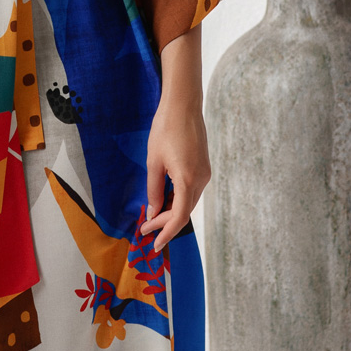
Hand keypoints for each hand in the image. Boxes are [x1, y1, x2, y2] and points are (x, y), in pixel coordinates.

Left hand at [140, 25, 209, 254]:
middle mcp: (201, 180)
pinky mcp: (204, 167)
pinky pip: (191, 191)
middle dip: (165, 224)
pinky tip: (164, 201)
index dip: (166, 233)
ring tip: (152, 218)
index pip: (178, 216)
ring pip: (188, 202)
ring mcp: (205, 174)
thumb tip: (153, 213)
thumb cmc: (165, 130)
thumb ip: (154, 190)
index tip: (153, 244)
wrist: (184, 105)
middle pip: (184, 211)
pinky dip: (178, 199)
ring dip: (171, 212)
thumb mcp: (154, 162)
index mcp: (188, 181)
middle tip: (145, 230)